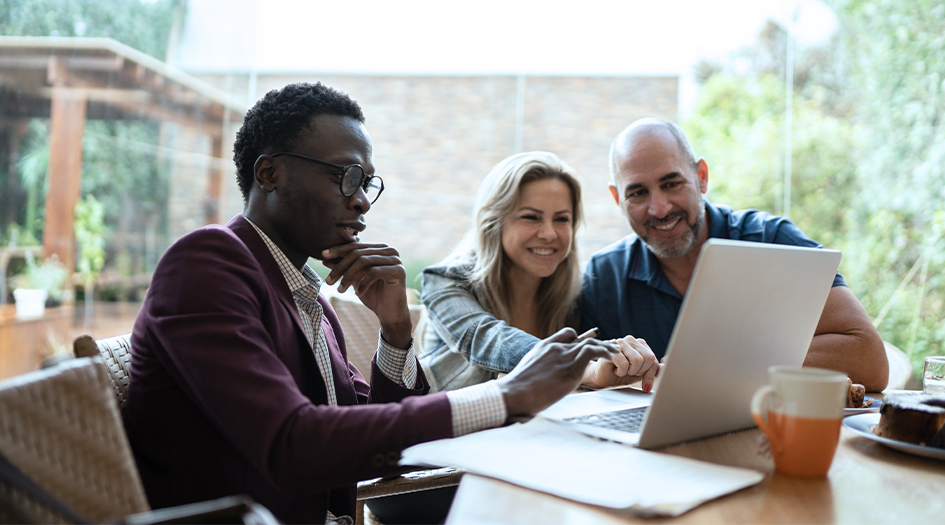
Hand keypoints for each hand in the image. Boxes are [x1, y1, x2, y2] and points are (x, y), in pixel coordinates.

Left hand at [321, 242, 411, 347]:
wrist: (390, 313)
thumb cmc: (373, 295)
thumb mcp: (354, 279)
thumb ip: (343, 267)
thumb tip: (324, 258)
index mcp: (380, 249)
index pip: (356, 246)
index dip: (339, 250)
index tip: (323, 255)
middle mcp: (389, 251)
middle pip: (358, 253)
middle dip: (340, 267)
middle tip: (328, 281)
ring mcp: (395, 260)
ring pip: (364, 261)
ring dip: (348, 276)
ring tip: (340, 290)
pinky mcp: (399, 271)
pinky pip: (374, 272)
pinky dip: (363, 283)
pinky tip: (358, 293)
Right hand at [496, 328, 619, 417]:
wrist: (514, 392)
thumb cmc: (517, 390)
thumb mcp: (528, 372)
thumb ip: (540, 370)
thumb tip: (544, 382)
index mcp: (544, 347)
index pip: (567, 334)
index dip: (580, 338)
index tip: (589, 345)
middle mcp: (556, 348)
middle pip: (583, 340)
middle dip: (598, 343)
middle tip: (610, 348)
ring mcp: (563, 356)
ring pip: (590, 344)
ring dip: (605, 347)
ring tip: (615, 352)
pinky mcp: (571, 368)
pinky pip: (592, 353)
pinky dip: (604, 352)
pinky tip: (611, 357)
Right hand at [581, 336, 658, 391]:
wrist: (600, 377)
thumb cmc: (619, 374)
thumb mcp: (639, 374)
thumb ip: (652, 370)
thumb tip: (664, 368)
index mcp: (640, 344)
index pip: (653, 359)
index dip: (650, 374)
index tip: (645, 384)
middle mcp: (630, 340)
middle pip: (648, 358)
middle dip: (639, 371)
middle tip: (629, 373)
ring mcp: (620, 342)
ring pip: (637, 360)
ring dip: (629, 371)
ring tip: (622, 370)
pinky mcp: (611, 349)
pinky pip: (624, 364)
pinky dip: (621, 372)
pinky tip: (615, 370)